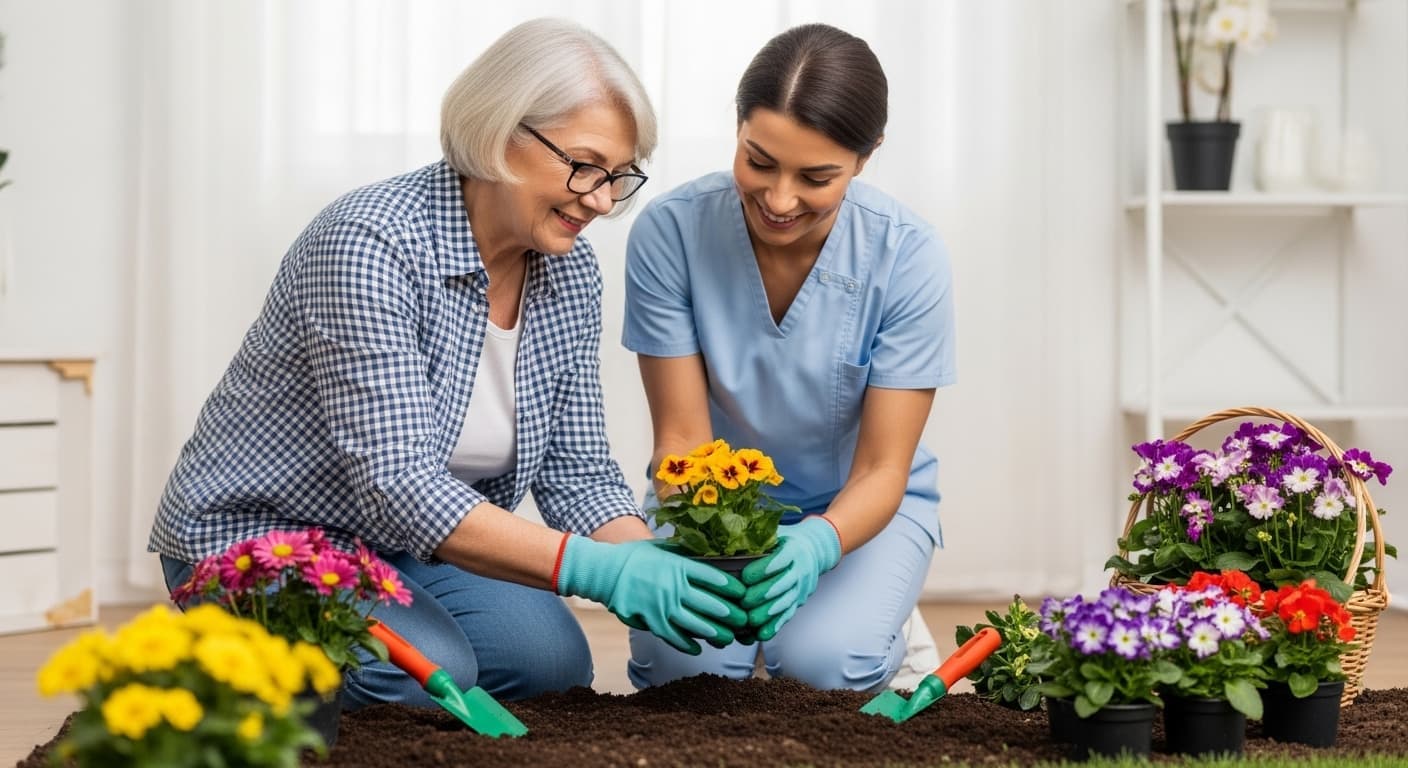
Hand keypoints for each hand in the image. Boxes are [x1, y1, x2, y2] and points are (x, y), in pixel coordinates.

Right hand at [555, 537, 746, 654]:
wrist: (605, 572)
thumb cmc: (633, 556)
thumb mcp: (660, 547)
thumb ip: (682, 552)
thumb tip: (705, 550)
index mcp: (679, 566)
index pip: (713, 577)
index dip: (731, 587)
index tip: (744, 593)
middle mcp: (674, 587)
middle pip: (710, 603)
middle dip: (731, 614)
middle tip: (745, 620)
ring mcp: (663, 606)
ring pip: (696, 623)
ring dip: (715, 633)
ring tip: (729, 637)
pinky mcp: (651, 620)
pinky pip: (674, 636)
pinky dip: (688, 643)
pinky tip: (699, 647)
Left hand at [740, 517, 841, 640]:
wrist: (815, 550)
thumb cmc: (786, 540)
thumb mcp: (776, 533)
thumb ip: (757, 538)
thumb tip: (728, 537)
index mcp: (793, 549)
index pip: (780, 559)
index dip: (763, 569)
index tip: (745, 577)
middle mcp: (800, 569)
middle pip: (782, 584)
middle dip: (762, 595)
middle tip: (743, 602)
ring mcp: (801, 587)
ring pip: (785, 603)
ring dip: (767, 614)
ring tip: (750, 621)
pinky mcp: (799, 601)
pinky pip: (787, 616)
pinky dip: (774, 626)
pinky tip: (760, 634)